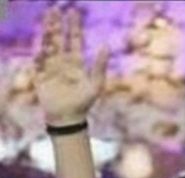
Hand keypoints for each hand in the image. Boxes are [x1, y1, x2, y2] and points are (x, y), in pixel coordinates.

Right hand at [34, 8, 107, 125]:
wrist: (69, 118)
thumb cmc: (84, 102)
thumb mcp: (96, 83)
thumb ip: (99, 65)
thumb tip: (105, 45)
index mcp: (76, 62)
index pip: (74, 40)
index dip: (73, 26)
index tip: (73, 12)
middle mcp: (62, 61)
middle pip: (58, 38)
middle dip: (56, 24)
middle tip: (55, 9)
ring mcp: (50, 67)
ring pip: (47, 45)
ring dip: (47, 32)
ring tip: (48, 19)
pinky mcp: (40, 75)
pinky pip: (38, 62)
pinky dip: (39, 54)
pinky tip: (42, 46)